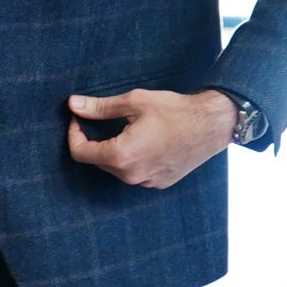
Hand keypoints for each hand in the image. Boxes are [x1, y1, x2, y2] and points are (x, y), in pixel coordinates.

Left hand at [66, 88, 237, 189]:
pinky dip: (133, 160)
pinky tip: (146, 142)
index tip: (78, 119)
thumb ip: (100, 108)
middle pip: (97, 161)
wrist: (213, 124)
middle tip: (103, 120)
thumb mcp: (134, 102)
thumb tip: (73, 104)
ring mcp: (146, 182)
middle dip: (95, 141)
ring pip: (116, 168)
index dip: (74, 134)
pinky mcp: (159, 183)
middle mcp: (131, 175)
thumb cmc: (175, 111)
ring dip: (114, 151)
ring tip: (129, 130)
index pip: (80, 152)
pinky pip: (136, 174)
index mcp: (121, 156)